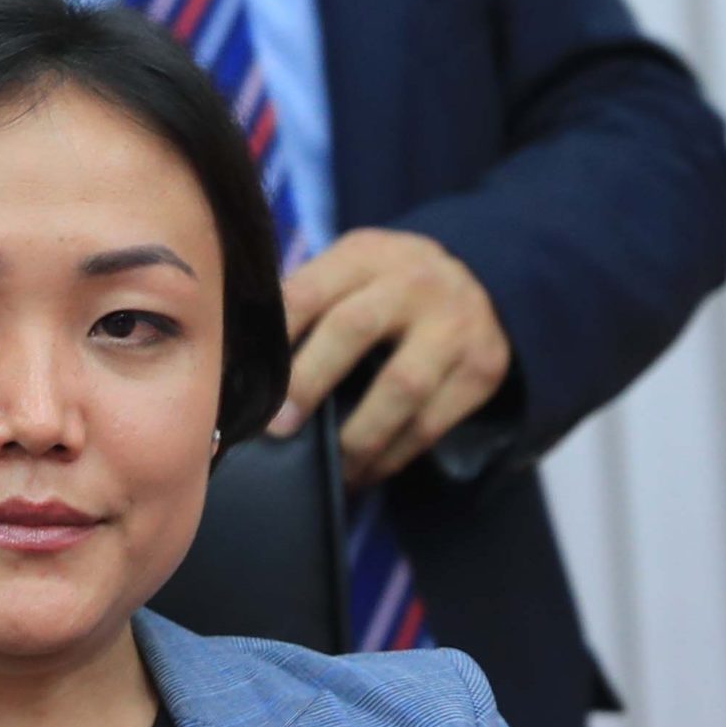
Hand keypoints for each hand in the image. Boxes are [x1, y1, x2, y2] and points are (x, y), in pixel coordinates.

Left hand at [268, 228, 511, 486]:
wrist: (485, 282)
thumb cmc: (388, 289)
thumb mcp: (351, 274)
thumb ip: (306, 306)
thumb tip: (240, 369)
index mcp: (367, 254)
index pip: (309, 290)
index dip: (276, 338)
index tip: (247, 385)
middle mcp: (414, 282)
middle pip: (354, 328)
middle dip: (310, 382)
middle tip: (278, 430)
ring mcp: (455, 324)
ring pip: (402, 386)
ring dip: (357, 436)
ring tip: (328, 470)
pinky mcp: (482, 368)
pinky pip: (431, 423)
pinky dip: (392, 456)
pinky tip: (364, 472)